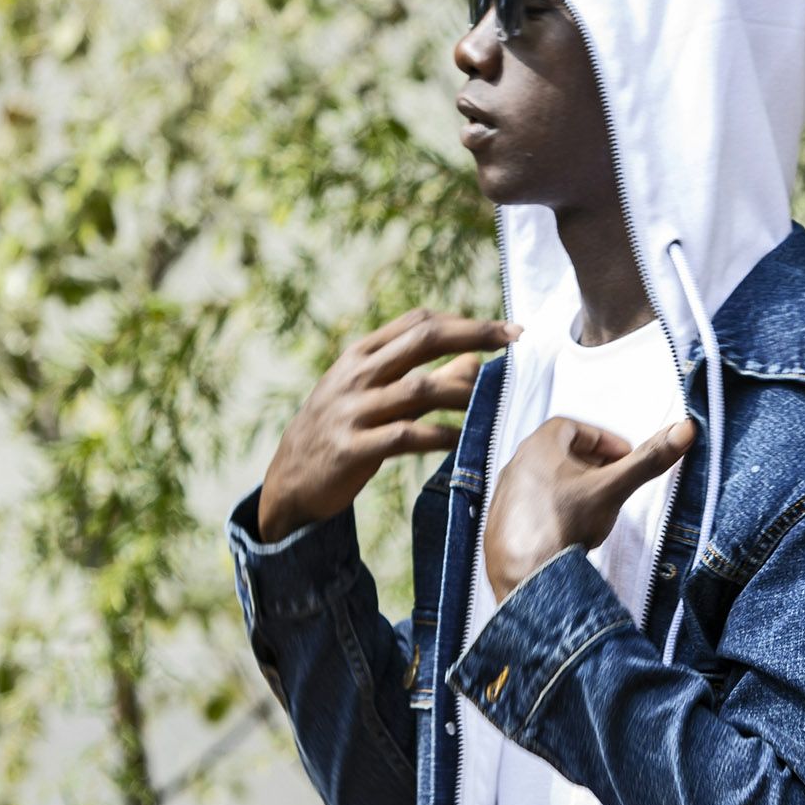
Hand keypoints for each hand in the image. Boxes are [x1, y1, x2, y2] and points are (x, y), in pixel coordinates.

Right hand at [258, 308, 522, 540]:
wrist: (289, 482)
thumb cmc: (341, 434)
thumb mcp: (376, 398)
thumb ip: (424, 379)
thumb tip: (477, 362)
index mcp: (361, 356)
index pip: (418, 323)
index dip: (464, 322)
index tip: (506, 330)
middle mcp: (356, 375)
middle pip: (423, 340)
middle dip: (474, 335)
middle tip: (515, 338)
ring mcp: (352, 411)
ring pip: (420, 389)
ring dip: (465, 390)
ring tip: (501, 396)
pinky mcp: (353, 449)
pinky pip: (406, 437)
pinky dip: (441, 436)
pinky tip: (466, 439)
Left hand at [484, 413, 696, 602]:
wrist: (524, 576)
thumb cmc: (563, 524)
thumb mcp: (613, 489)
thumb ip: (648, 460)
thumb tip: (685, 430)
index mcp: (538, 445)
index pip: (573, 428)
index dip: (602, 440)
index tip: (624, 457)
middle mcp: (515, 464)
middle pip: (559, 453)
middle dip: (591, 463)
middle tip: (614, 479)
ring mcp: (505, 495)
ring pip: (545, 481)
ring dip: (572, 487)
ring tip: (595, 507)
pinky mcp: (500, 523)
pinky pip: (532, 507)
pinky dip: (554, 509)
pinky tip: (569, 530)